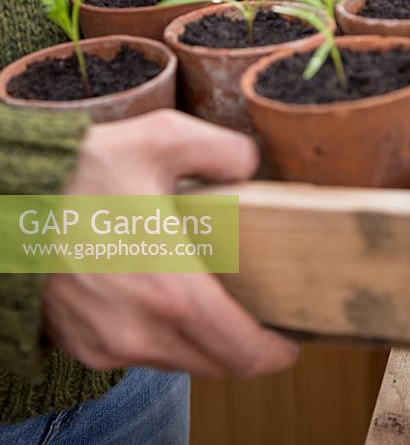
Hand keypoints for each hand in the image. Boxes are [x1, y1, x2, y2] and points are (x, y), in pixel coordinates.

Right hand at [43, 111, 298, 378]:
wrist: (8, 199)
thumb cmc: (80, 171)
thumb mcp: (161, 138)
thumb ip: (223, 149)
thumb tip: (250, 166)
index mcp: (171, 290)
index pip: (244, 350)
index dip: (275, 349)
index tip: (288, 335)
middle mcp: (140, 331)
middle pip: (216, 363)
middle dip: (242, 344)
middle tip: (253, 309)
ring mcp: (108, 344)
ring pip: (179, 361)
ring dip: (201, 340)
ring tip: (207, 297)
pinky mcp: (84, 344)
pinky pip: (139, 353)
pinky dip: (160, 335)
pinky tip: (157, 296)